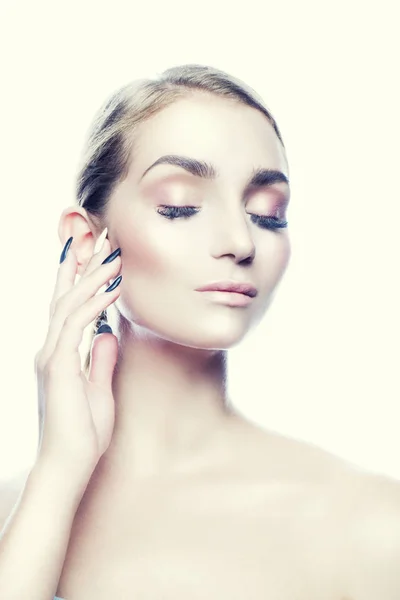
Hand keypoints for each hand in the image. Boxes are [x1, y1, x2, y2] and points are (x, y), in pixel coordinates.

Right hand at [34, 233, 121, 477]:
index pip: (67, 306)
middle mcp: (50, 349)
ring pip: (70, 303)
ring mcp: (52, 356)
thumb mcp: (98, 390)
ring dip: (94, 276)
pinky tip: (113, 287)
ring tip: (115, 253)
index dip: (78, 276)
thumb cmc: (83, 435)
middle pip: (65, 295)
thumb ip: (100, 360)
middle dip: (84, 263)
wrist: (68, 467)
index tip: (95, 251)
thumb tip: (108, 334)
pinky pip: (77, 325)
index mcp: (59, 354)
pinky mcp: (59, 366)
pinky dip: (96, 303)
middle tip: (103, 235)